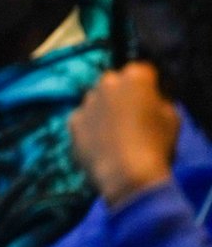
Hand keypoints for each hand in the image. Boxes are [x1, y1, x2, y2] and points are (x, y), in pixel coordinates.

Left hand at [69, 62, 180, 205]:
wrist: (126, 174)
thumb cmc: (156, 145)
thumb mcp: (172, 118)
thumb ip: (160, 101)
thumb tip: (153, 99)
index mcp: (135, 77)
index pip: (144, 72)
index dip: (149, 86)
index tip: (152, 101)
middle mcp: (107, 83)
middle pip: (116, 82)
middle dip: (123, 94)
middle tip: (132, 117)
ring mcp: (87, 101)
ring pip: (96, 99)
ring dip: (104, 109)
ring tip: (116, 134)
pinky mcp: (73, 120)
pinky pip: (83, 119)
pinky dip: (90, 127)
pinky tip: (101, 144)